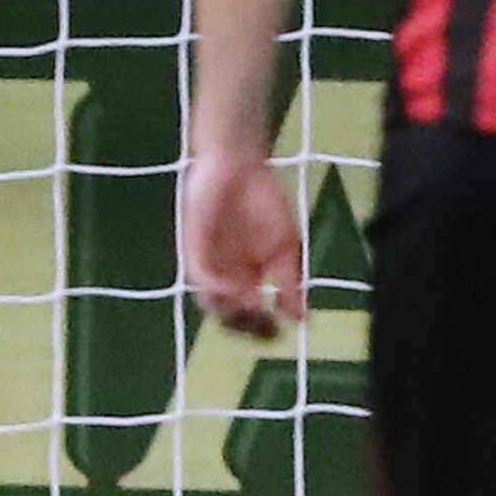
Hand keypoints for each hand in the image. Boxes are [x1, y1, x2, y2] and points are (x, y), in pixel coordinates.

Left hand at [180, 149, 305, 337]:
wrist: (239, 165)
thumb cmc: (262, 201)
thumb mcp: (286, 246)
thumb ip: (291, 282)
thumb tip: (303, 317)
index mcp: (245, 278)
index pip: (251, 315)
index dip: (264, 327)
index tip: (281, 331)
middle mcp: (225, 276)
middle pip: (230, 316)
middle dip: (248, 325)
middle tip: (266, 326)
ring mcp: (208, 264)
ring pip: (212, 303)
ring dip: (230, 312)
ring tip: (253, 310)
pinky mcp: (193, 249)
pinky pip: (200, 277)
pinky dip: (216, 287)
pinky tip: (234, 289)